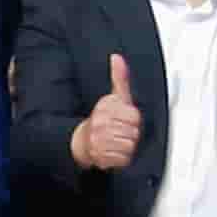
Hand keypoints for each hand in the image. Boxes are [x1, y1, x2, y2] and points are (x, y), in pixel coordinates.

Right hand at [69, 53, 141, 174]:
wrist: (83, 141)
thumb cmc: (102, 119)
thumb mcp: (113, 96)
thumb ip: (119, 77)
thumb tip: (117, 57)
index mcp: (106, 107)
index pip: (134, 115)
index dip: (132, 119)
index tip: (124, 119)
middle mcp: (100, 122)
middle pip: (133, 131)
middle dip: (130, 134)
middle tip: (120, 131)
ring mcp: (99, 140)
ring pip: (129, 145)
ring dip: (126, 146)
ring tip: (116, 141)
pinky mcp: (101, 156)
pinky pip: (123, 158)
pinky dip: (120, 158)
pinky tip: (113, 151)